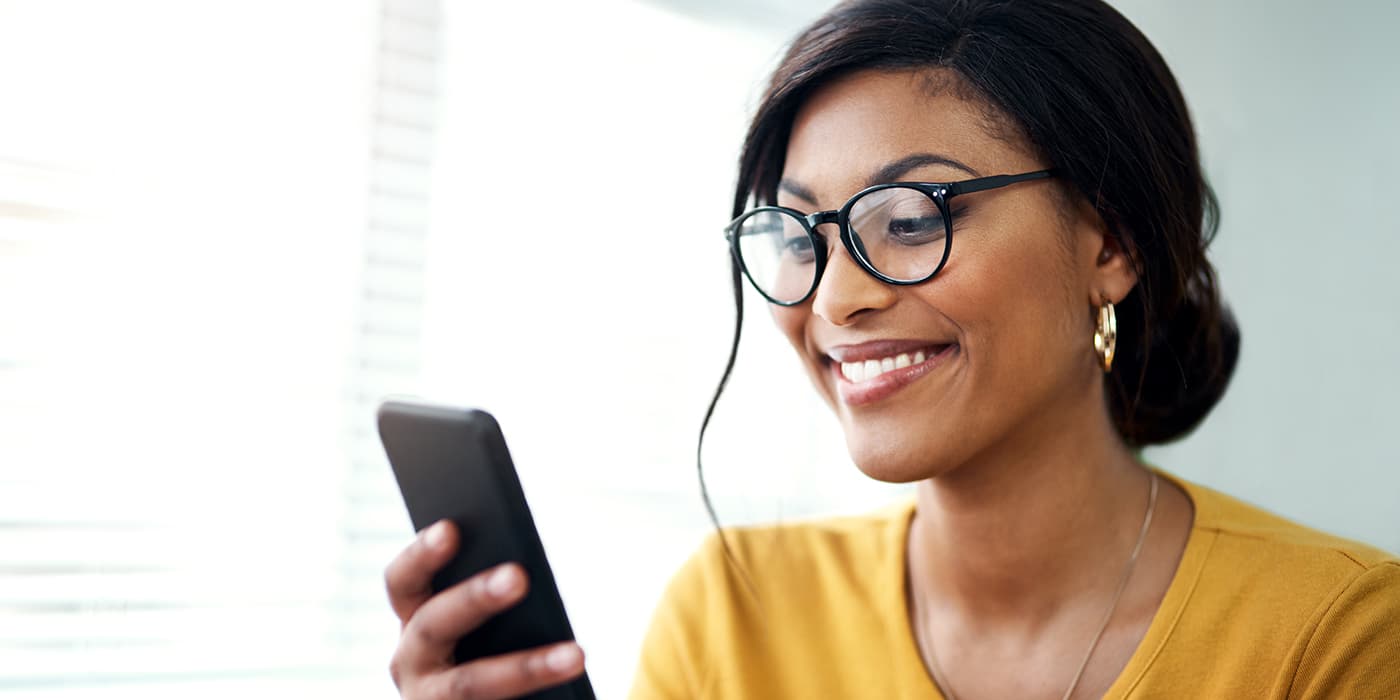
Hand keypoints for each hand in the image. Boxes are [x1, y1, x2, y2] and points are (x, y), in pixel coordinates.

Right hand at [386, 519, 585, 698]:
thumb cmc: (488, 649)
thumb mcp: (482, 620)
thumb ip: (494, 592)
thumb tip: (526, 574)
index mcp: (414, 618)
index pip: (404, 581)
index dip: (422, 554)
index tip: (451, 528)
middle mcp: (410, 660)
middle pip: (434, 624)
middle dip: (475, 598)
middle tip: (518, 576)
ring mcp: (427, 699)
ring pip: (470, 683)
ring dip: (525, 668)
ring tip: (577, 655)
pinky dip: (533, 692)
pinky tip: (571, 675)